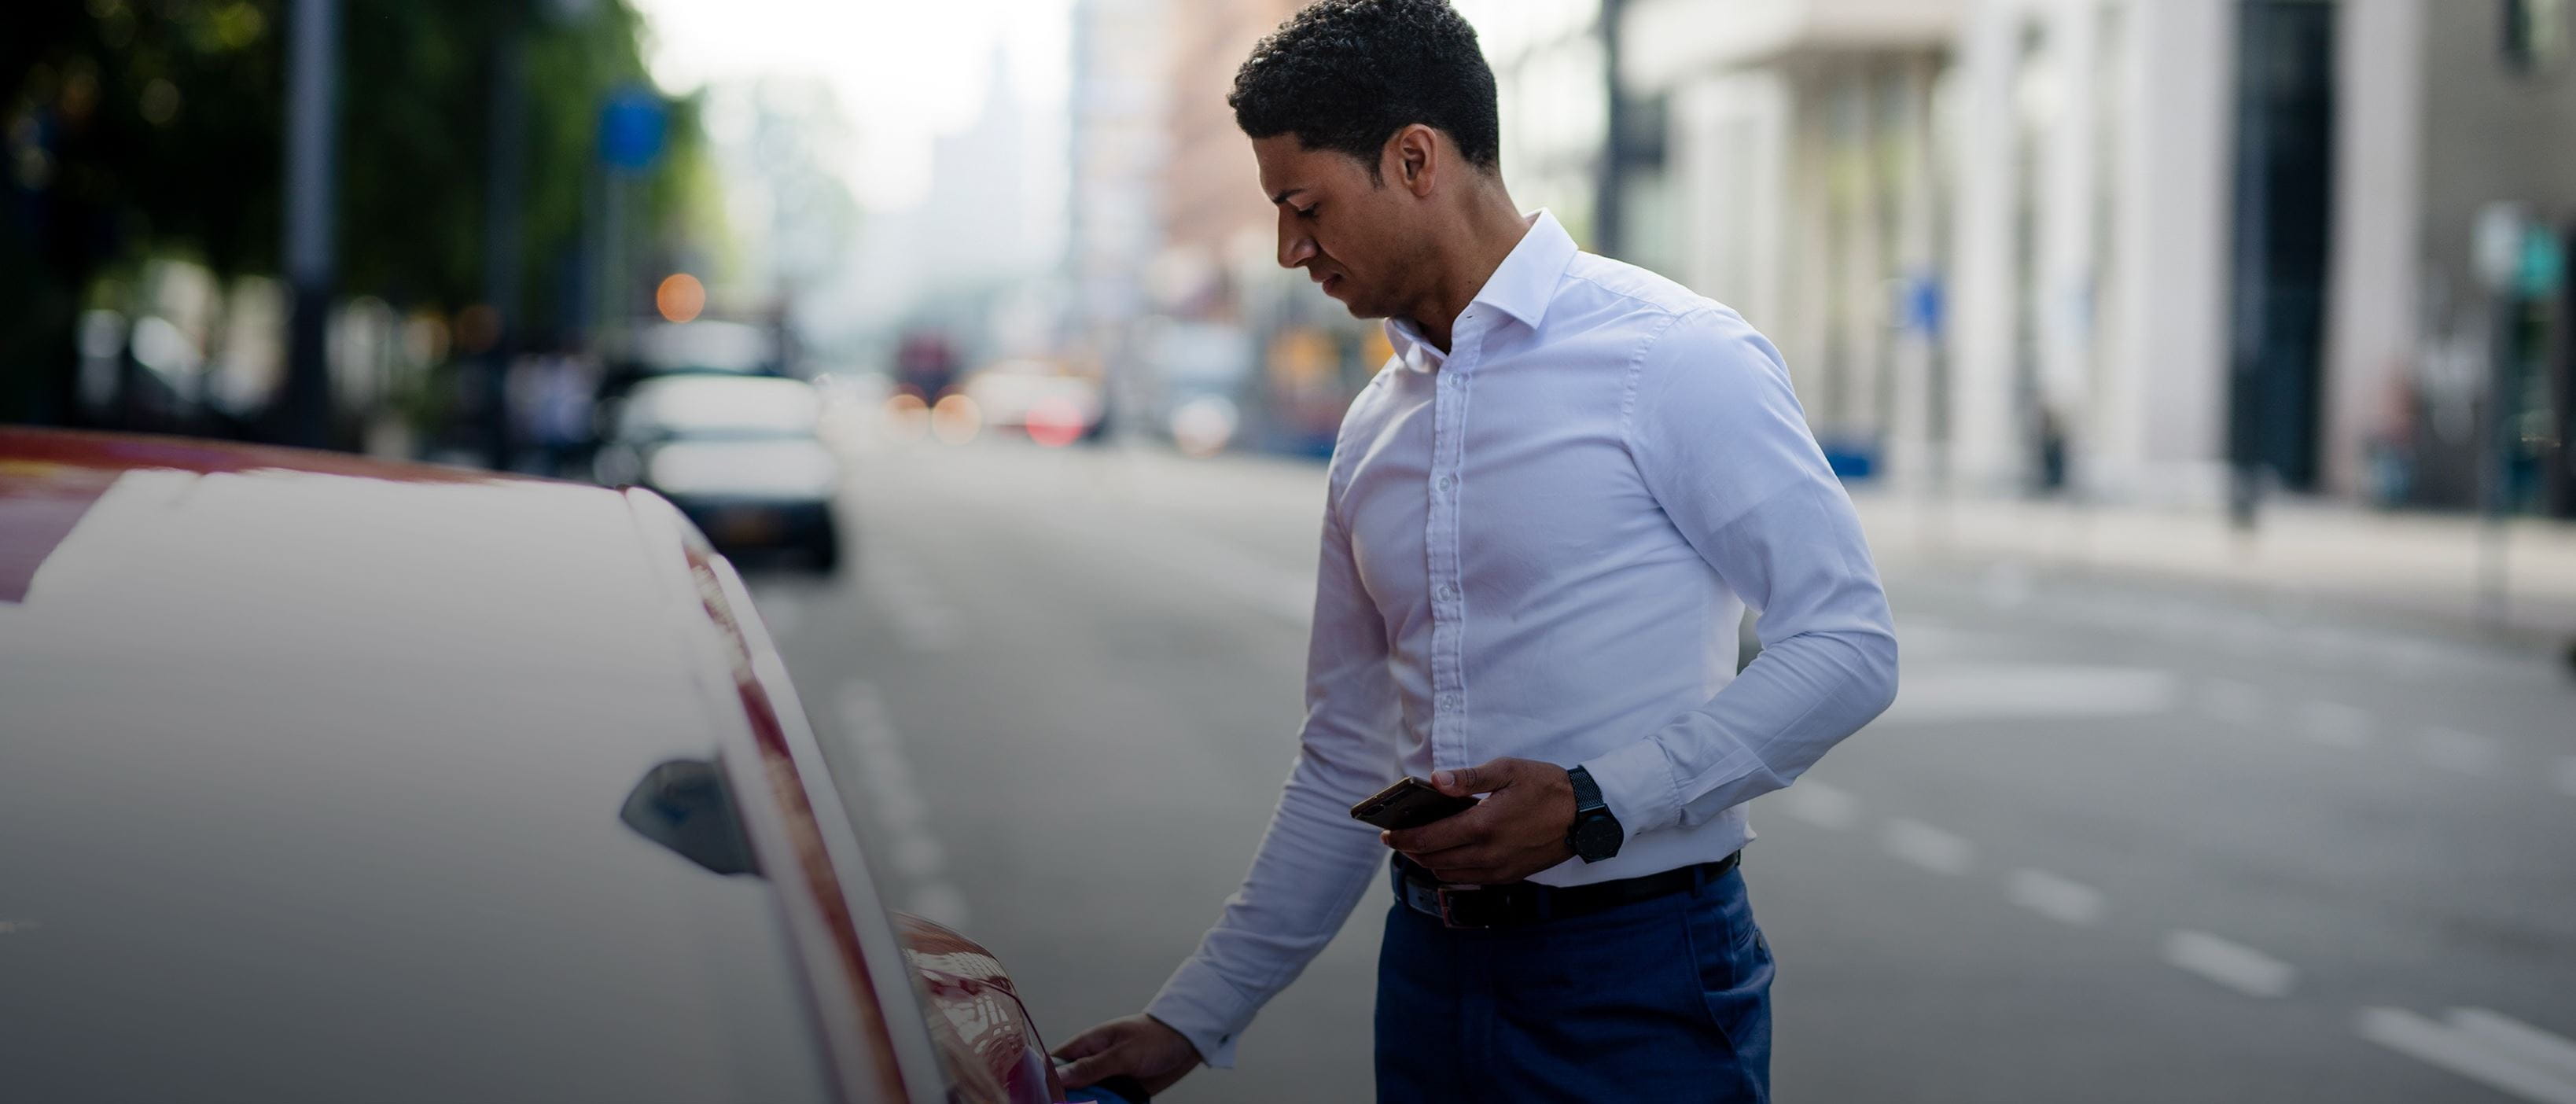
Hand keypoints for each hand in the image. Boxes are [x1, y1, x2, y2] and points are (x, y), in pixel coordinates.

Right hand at [1052, 1013, 1202, 1094]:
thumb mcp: (1123, 1053)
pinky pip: (1107, 1103)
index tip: (1043, 1097)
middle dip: (1068, 1099)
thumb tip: (1058, 1077)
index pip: (1055, 1063)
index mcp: (1088, 1045)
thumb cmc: (1155, 1037)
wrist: (1188, 1041)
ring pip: (1088, 1097)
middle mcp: (1094, 1062)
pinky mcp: (1122, 1090)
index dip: (1045, 1079)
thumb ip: (1092, 1067)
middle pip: (1069, 1086)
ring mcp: (1107, 1077)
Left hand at [1382, 757, 1576, 883]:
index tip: (1386, 832)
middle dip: (1410, 850)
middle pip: (1433, 860)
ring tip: (1421, 843)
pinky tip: (1451, 852)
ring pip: (1449, 874)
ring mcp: (1499, 870)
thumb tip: (1436, 780)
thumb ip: (1468, 778)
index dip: (1401, 838)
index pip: (1428, 840)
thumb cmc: (1546, 786)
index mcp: (1482, 826)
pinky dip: (1452, 868)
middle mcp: (1487, 855)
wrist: (1585, 814)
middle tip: (1398, 837)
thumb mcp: (1507, 770)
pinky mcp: (1510, 876)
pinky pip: (1470, 878)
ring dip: (1430, 861)